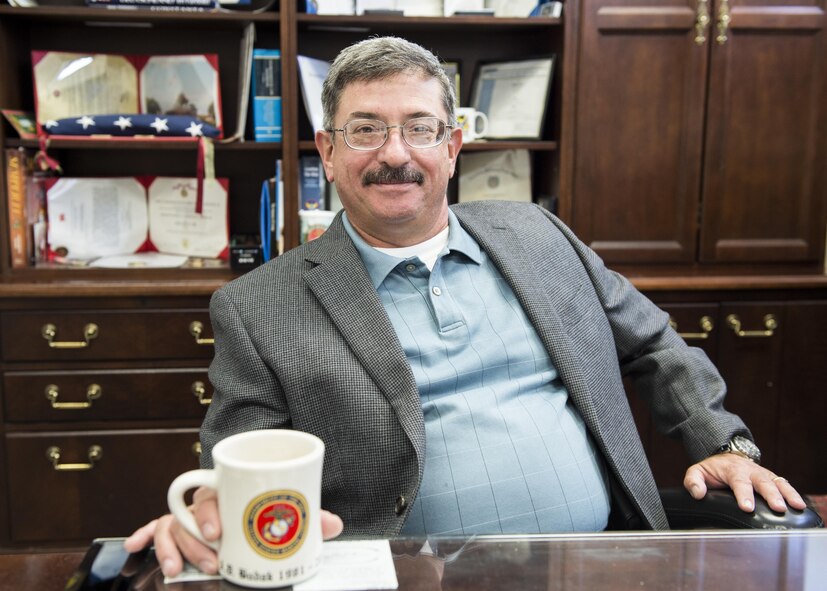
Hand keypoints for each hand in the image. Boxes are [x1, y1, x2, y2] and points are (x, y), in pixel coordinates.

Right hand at [123, 486, 344, 576]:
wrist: (256, 503)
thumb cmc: (266, 510)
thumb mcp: (286, 515)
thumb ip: (307, 518)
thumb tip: (335, 524)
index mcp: (228, 491)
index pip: (211, 495)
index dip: (209, 513)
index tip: (217, 532)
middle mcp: (204, 502)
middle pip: (188, 516)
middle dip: (195, 542)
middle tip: (211, 562)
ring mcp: (188, 516)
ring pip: (171, 527)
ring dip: (172, 548)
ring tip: (177, 570)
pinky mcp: (177, 531)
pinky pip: (155, 528)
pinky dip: (144, 535)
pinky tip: (133, 545)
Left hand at [684, 453, 806, 512]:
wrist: (725, 455)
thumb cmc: (712, 468)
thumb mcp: (697, 471)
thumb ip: (693, 481)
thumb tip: (697, 494)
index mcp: (732, 469)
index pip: (738, 482)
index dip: (743, 494)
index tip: (747, 507)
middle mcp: (750, 471)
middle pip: (762, 482)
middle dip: (770, 495)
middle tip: (777, 508)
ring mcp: (762, 474)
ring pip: (776, 482)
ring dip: (786, 494)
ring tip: (796, 506)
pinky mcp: (771, 478)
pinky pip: (783, 484)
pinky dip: (792, 493)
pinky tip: (799, 504)